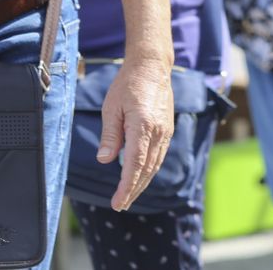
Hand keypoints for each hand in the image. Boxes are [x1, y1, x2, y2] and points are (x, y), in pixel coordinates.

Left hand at [97, 59, 174, 210]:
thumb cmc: (128, 84)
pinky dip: (149, 170)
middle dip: (133, 190)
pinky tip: (140, 176)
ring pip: (155, 165)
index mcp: (143, 125)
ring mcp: (165, 131)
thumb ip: (110, 135)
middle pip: (147, 169)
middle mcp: (158, 131)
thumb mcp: (112, 107)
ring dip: (142, 183)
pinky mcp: (167, 129)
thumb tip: (104, 160)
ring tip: (128, 196)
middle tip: (119, 206)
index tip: (117, 202)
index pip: (135, 164)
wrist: (152, 66)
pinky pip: (159, 156)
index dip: (127, 186)